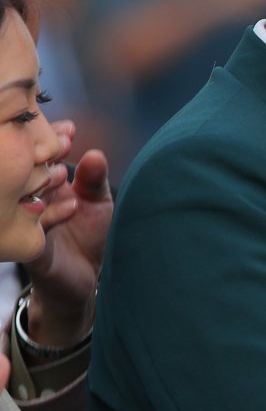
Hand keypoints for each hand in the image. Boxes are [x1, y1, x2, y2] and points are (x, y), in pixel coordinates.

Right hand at [25, 127, 111, 348]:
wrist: (86, 280)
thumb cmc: (90, 236)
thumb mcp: (98, 203)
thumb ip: (95, 179)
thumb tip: (94, 153)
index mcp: (45, 185)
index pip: (41, 157)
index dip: (51, 141)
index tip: (69, 129)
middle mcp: (30, 201)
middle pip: (27, 172)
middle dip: (42, 156)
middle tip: (62, 144)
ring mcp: (26, 223)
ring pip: (22, 197)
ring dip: (41, 182)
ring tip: (62, 174)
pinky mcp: (30, 247)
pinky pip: (33, 228)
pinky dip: (51, 215)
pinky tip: (71, 205)